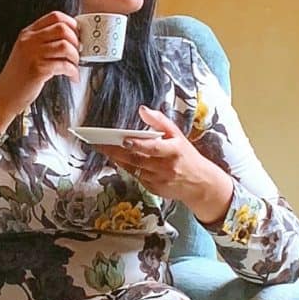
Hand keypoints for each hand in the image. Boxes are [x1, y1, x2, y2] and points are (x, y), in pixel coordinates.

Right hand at [0, 11, 79, 128]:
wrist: (3, 96)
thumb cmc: (18, 77)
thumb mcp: (26, 52)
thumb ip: (43, 42)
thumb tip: (70, 39)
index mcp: (27, 33)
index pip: (55, 16)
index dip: (72, 24)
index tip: (78, 34)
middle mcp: (29, 41)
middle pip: (62, 29)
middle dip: (76, 41)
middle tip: (78, 52)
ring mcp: (32, 54)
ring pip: (65, 46)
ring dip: (76, 57)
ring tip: (74, 66)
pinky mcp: (38, 70)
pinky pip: (64, 65)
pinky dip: (73, 71)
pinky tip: (72, 77)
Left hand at [109, 107, 234, 223]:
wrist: (200, 183)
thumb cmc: (186, 155)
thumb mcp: (178, 135)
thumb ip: (160, 121)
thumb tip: (143, 110)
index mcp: (174, 150)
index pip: (153, 147)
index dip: (138, 144)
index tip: (123, 139)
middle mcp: (166, 167)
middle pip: (137, 159)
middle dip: (116, 151)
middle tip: (99, 143)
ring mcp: (159, 180)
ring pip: (133, 169)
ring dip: (117, 159)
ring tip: (104, 148)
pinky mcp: (154, 190)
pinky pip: (136, 177)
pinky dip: (126, 167)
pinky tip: (118, 159)